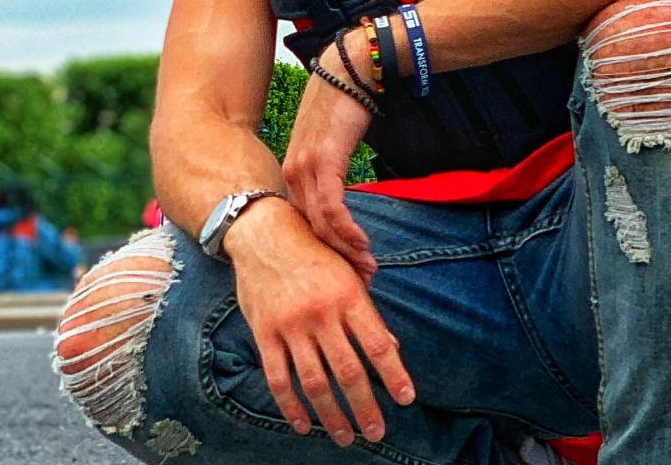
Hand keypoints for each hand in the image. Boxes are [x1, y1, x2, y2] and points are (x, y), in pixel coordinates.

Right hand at [226, 200, 414, 445]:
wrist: (266, 234)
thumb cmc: (316, 254)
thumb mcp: (350, 275)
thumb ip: (368, 313)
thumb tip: (392, 349)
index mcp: (350, 297)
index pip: (378, 344)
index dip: (394, 374)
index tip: (406, 399)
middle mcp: (322, 313)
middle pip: (348, 370)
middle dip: (365, 407)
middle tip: (377, 433)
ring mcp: (291, 325)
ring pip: (314, 381)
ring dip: (331, 415)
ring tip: (345, 437)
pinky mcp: (264, 333)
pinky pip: (278, 378)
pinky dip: (291, 407)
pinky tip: (305, 424)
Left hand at [284, 35, 376, 280]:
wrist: (353, 66)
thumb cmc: (346, 99)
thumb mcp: (331, 138)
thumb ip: (329, 163)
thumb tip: (338, 185)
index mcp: (293, 168)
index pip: (303, 219)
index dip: (322, 247)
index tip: (342, 265)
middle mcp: (293, 171)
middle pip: (309, 228)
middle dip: (333, 257)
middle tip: (355, 279)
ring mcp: (306, 167)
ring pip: (320, 224)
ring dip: (344, 250)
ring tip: (364, 269)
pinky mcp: (325, 161)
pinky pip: (332, 208)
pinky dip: (346, 232)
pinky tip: (362, 247)